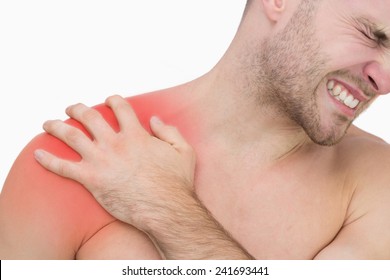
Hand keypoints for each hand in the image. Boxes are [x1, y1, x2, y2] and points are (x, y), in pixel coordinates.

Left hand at [34, 95, 195, 228]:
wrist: (165, 208)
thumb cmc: (176, 183)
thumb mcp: (184, 151)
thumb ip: (170, 131)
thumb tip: (154, 120)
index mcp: (136, 135)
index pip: (120, 107)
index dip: (113, 100)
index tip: (109, 99)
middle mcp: (115, 143)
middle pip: (89, 116)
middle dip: (78, 108)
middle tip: (71, 108)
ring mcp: (101, 160)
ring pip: (71, 136)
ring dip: (57, 126)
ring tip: (48, 123)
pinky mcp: (91, 179)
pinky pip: (63, 167)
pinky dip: (48, 160)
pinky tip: (37, 154)